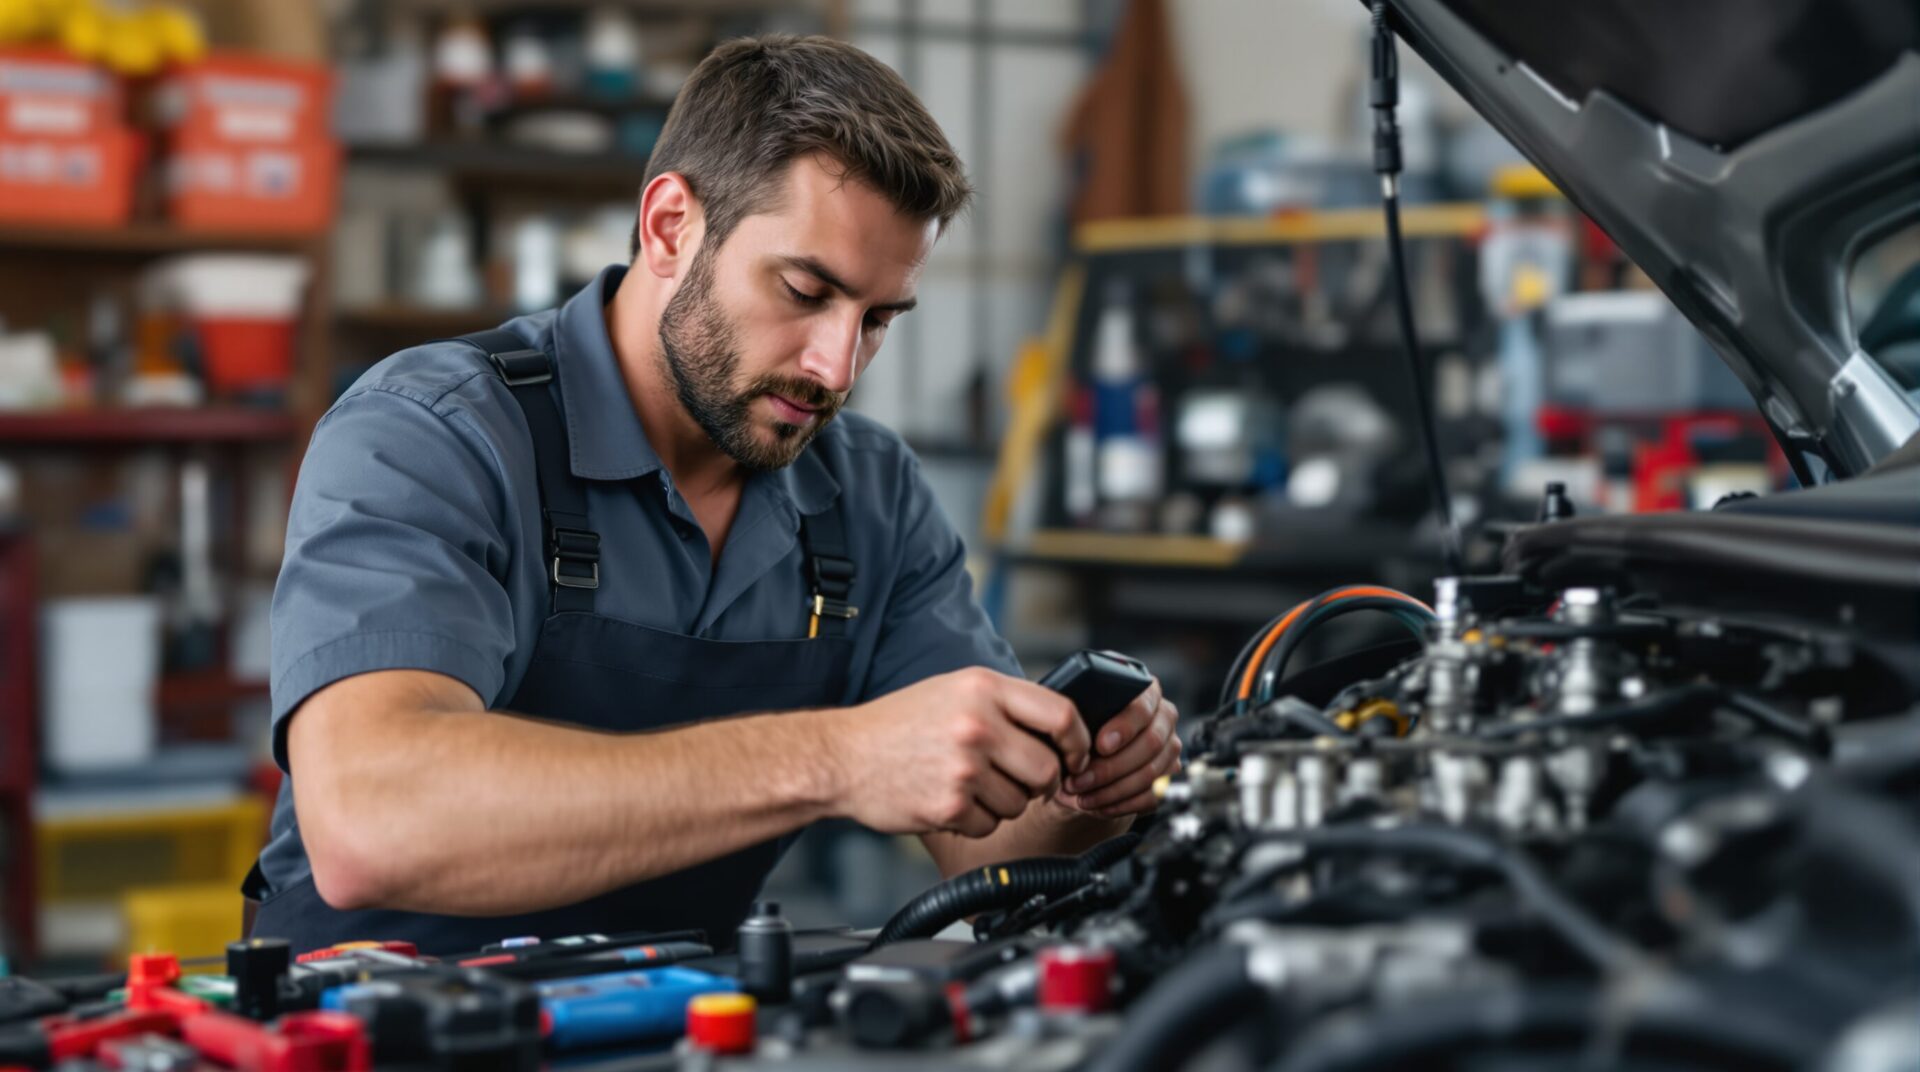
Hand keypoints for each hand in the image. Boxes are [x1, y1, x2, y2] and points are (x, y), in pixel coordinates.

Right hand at [829, 667, 1090, 838]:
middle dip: (1040, 782)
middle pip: (1047, 768)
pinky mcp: (949, 806)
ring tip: (968, 784)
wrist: (842, 757)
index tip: (1076, 756)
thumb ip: (1004, 703)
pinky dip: (975, 821)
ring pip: (1019, 802)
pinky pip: (989, 825)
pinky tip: (949, 800)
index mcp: (983, 688)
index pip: (1060, 714)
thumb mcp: (953, 690)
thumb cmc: (898, 724)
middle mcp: (977, 725)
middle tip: (1020, 780)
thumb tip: (1060, 730)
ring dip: (1003, 802)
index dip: (1078, 742)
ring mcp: (963, 767)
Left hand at [1053, 676, 1180, 818]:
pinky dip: (1120, 805)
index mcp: (1144, 691)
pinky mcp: (1168, 777)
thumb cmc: (1084, 726)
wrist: (1090, 753)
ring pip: (1150, 773)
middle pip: (1150, 743)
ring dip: (1111, 790)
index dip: (1123, 727)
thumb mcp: (1077, 713)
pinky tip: (1097, 805)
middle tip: (1078, 780)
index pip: (1142, 706)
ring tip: (1081, 796)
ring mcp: (1169, 748)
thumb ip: (1079, 714)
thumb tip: (1068, 728)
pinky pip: (1151, 796)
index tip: (1100, 744)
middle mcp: (1163, 717)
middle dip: (1110, 768)